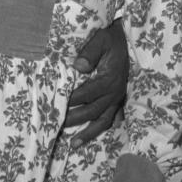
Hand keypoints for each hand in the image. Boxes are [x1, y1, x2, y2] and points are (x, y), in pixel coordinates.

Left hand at [65, 22, 127, 145]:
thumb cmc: (110, 38)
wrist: (126, 37)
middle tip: (57, 126)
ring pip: (103, 120)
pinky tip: (92, 136)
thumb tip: (77, 66)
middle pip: (92, 111)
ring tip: (73, 144)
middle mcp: (114, 92)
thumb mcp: (100, 40)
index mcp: (109, 79)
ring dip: (88, 133)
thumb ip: (89, 52)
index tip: (55, 106)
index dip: (71, 101)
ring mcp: (118, 97)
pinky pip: (112, 117)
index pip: (86, 94)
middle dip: (74, 120)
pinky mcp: (119, 98)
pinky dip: (102, 127)